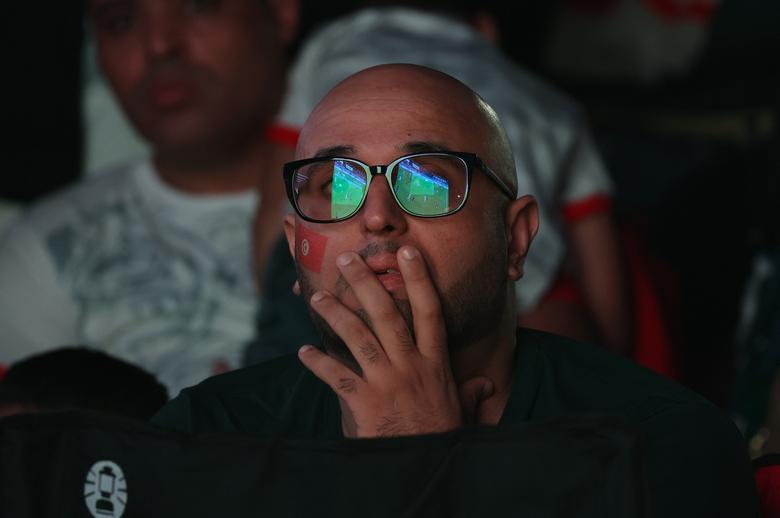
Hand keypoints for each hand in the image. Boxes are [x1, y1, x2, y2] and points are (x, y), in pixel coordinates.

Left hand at [298, 245, 493, 437]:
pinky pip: (337, 377)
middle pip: (387, 315)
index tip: (407, 251)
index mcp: (434, 362)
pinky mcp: (365, 403)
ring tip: (318, 297)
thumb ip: (471, 392)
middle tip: (347, 259)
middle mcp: (411, 366)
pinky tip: (304, 352)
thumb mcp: (461, 410)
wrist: (424, 465)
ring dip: (336, 315)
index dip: (419, 279)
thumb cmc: (442, 436)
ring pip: (359, 338)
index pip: (429, 311)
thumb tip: (487, 382)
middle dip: (366, 284)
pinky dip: (318, 364)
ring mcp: (387, 383)